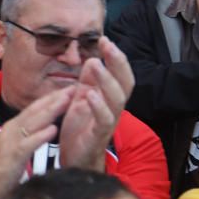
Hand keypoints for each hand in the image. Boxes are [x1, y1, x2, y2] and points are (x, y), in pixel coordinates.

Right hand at [0, 87, 74, 198]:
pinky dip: (41, 135)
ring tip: (67, 100)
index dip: (52, 98)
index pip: (35, 108)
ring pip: (33, 122)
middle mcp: (12, 130)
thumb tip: (46, 127)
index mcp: (14, 127)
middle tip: (73, 87)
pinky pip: (28, 143)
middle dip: (55, 98)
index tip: (69, 90)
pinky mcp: (12, 155)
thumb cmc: (0, 169)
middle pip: (36, 110)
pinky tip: (54, 129)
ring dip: (51, 110)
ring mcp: (11, 141)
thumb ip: (28, 137)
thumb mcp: (16, 148)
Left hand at [59, 38, 133, 170]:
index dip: (115, 57)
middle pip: (124, 83)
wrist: (74, 160)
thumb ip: (87, 82)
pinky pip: (103, 120)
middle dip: (117, 62)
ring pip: (116, 99)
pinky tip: (89, 94)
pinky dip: (98, 106)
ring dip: (106, 80)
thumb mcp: (81, 100)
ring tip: (95, 63)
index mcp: (108, 98)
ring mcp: (108, 122)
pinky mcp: (98, 136)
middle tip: (107, 44)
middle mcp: (113, 109)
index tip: (105, 38)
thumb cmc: (79, 130)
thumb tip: (93, 59)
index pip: (119, 74)